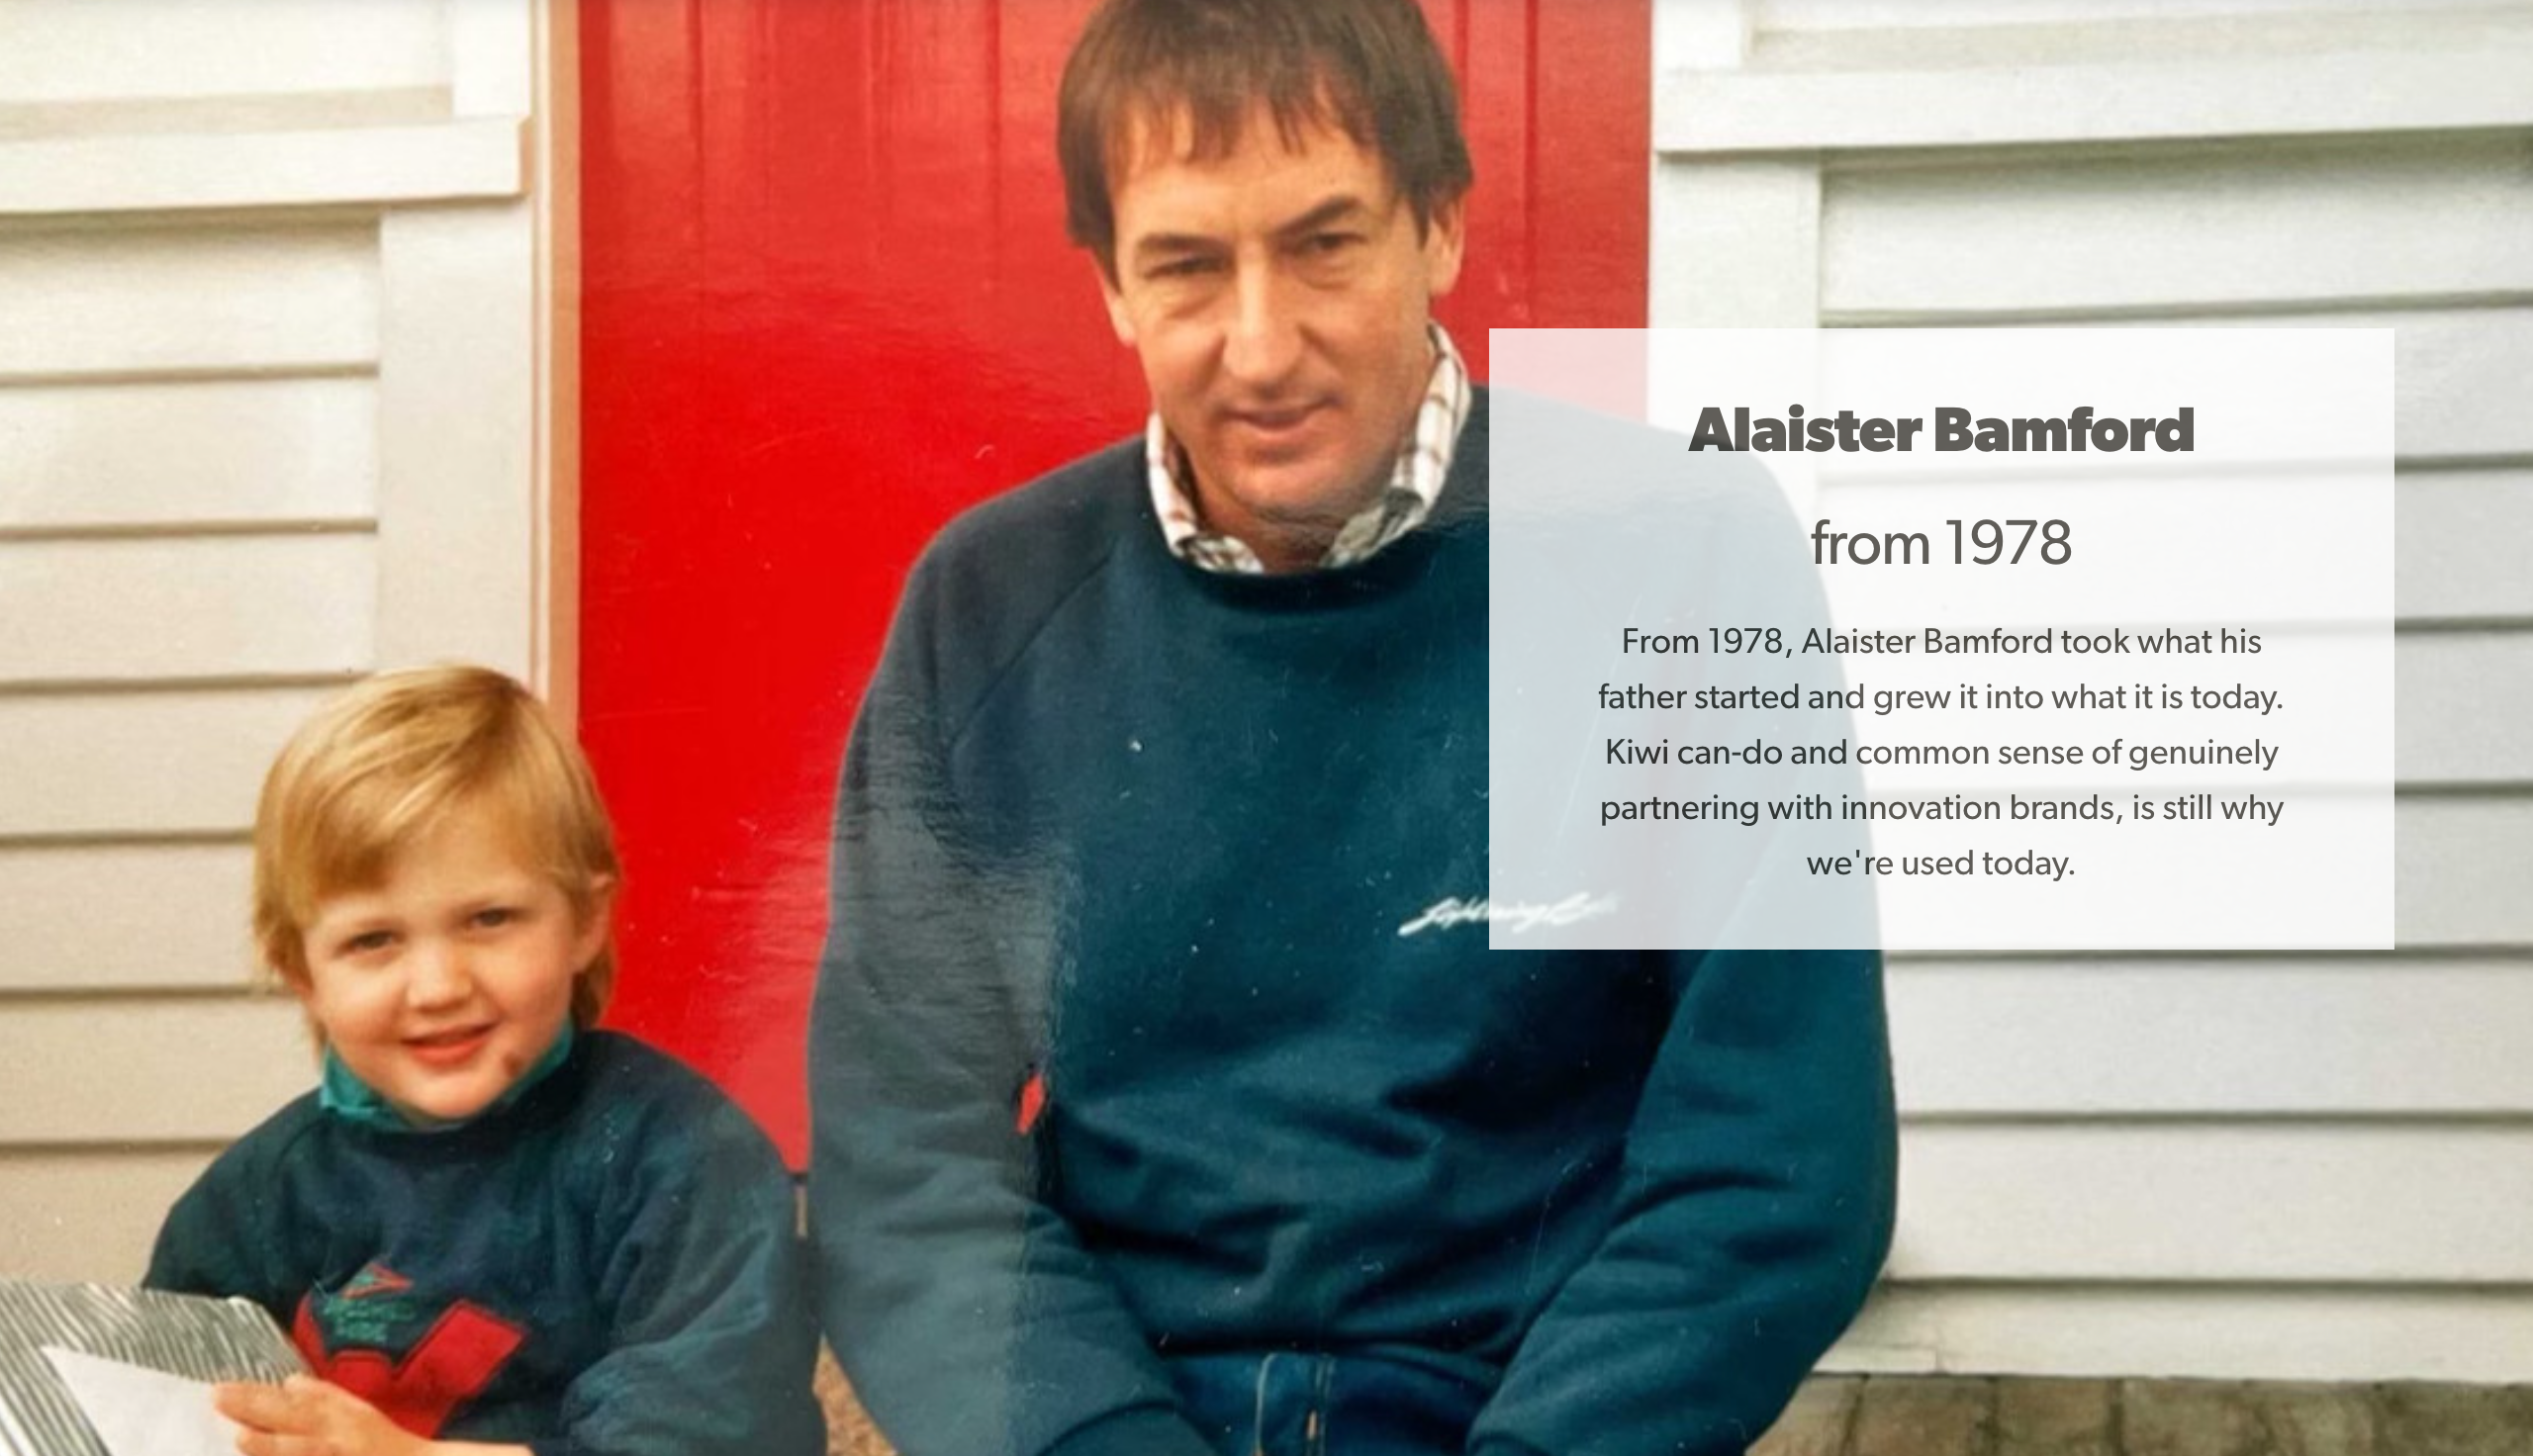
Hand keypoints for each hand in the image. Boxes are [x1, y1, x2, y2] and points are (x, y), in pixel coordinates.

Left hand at [212, 1376, 427, 1455]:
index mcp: (337, 1416)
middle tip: (218, 1399)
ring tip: (241, 1439)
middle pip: (290, 1420)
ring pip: (301, 1452)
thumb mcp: (358, 1412)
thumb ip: (323, 1396)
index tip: (221, 1388)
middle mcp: (335, 1437)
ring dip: (273, 1446)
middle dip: (255, 1409)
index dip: (256, 1394)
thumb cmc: (385, 1445)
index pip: (289, 1402)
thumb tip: (289, 1381)